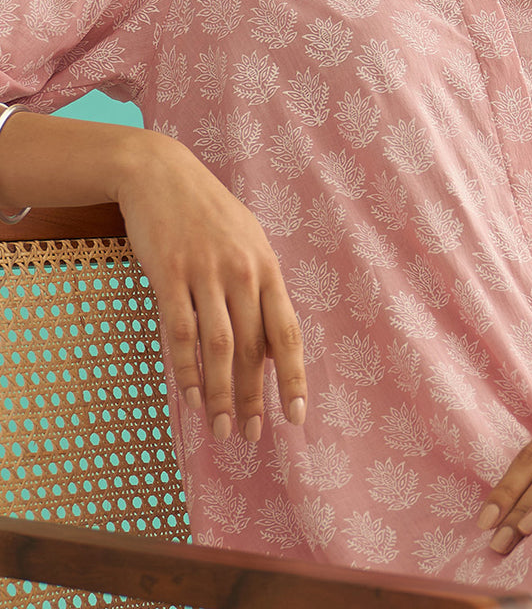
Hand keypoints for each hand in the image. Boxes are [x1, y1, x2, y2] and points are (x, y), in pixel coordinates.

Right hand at [116, 132, 307, 444]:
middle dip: (253, 398)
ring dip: (220, 393)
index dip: (292, 379)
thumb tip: (269, 346)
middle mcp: (242, 273)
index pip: (287, 335)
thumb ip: (260, 290)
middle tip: (251, 435)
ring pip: (219, 348)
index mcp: (267, 268)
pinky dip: (186, 368)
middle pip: (253, 349)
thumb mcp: (247, 242)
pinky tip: (189, 396)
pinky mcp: (169, 274)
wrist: (159, 173)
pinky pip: (181, 332)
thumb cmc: (207, 213)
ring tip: (220, 428)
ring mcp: (205, 274)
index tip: (295, 417)